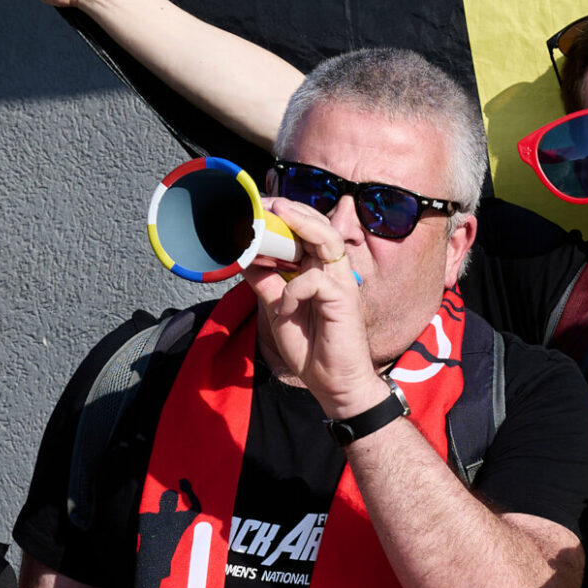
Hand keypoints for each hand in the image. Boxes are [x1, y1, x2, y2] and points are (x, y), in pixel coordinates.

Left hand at [247, 198, 385, 416]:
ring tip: (277, 213)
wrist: (333, 384)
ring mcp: (340, 282)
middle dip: (290, 210)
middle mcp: (331, 271)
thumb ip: (265, 283)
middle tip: (264, 203)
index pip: (304, 232)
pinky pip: (315, 279)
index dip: (284, 217)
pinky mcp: (344, 298)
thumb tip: (243, 259)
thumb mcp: (277, 310)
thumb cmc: (311, 348)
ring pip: (326, 237)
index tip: (257, 209)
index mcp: (318, 270)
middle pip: (317, 225)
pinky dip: (294, 289)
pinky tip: (285, 307)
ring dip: (300, 223)